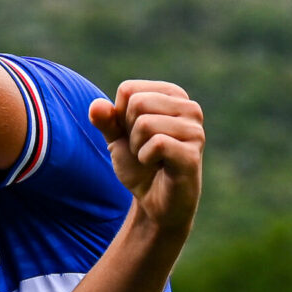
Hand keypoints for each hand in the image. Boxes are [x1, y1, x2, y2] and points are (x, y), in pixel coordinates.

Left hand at [89, 80, 203, 233]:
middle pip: (137, 103)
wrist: (154, 201)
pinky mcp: (193, 153)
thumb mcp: (116, 138)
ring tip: (151, 158)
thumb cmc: (138, 165)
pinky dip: (145, 158)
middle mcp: (189, 107)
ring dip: (137, 147)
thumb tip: (96, 105)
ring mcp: (195, 130)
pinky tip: (159, 166)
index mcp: (172, 95)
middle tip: (144, 148)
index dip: (120, 115)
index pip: (128, 89)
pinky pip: (156, 144)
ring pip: (145, 123)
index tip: (135, 134)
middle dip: (129, 131)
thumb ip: (105, 119)